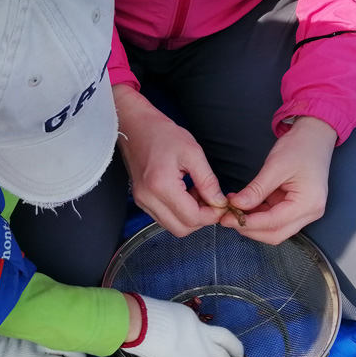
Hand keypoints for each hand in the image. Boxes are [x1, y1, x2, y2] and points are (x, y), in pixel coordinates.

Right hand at [113, 84, 226, 236]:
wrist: (135, 127)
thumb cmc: (163, 134)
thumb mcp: (193, 153)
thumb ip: (208, 181)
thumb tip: (219, 203)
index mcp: (161, 185)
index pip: (192, 218)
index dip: (211, 215)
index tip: (221, 203)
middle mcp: (148, 198)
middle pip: (181, 229)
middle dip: (201, 219)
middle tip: (210, 200)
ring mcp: (142, 201)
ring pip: (172, 226)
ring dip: (189, 216)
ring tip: (197, 193)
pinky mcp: (141, 200)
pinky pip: (164, 218)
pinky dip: (178, 212)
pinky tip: (185, 194)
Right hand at [121, 295, 243, 356]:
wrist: (145, 324)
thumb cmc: (144, 318)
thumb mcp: (161, 316)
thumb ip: (167, 324)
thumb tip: (159, 331)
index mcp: (189, 317)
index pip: (205, 329)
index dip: (211, 338)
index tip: (212, 343)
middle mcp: (201, 330)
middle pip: (225, 340)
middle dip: (233, 350)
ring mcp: (202, 346)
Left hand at [225, 116, 336, 244]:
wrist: (315, 137)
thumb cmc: (299, 147)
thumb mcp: (275, 167)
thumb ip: (256, 189)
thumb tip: (236, 205)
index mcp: (308, 203)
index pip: (274, 223)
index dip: (248, 223)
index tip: (226, 218)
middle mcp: (310, 213)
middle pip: (275, 234)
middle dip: (249, 229)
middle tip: (226, 218)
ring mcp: (304, 212)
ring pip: (274, 229)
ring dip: (252, 223)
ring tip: (231, 210)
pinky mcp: (297, 208)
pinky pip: (275, 218)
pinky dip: (258, 215)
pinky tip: (242, 205)